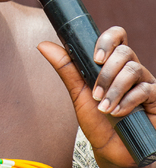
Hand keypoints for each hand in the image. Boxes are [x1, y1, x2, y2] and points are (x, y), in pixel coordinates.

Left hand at [38, 26, 155, 167]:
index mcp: (113, 63)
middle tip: (95, 92)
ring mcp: (144, 83)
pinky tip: (117, 113)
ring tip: (103, 107)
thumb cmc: (97, 121)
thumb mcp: (78, 92)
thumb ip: (65, 68)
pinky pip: (145, 90)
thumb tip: (42, 44)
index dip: (107, 39)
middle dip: (106, 73)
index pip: (117, 36)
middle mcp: (130, 69)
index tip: (95, 58)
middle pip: (124, 51)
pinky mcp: (155, 99)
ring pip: (133, 69)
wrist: (112, 152)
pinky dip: (127, 101)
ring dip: (113, 89)